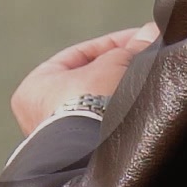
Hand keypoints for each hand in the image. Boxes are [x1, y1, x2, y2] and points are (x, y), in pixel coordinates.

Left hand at [10, 24, 157, 136]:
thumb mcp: (113, 64)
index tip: (139, 40)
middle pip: (89, 79)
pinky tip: (138, 107)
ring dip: (119, 91)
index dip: (113, 44)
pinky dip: (117, 113)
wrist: (91, 150)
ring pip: (96, 102)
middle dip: (117, 69)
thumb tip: (151, 32)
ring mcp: (58, 138)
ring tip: (145, 82)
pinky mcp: (77, 154)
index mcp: (34, 86)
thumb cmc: (89, 104)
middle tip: (144, 59)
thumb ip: (131, 47)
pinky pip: (101, 124)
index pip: (79, 54)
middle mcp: (39, 113)